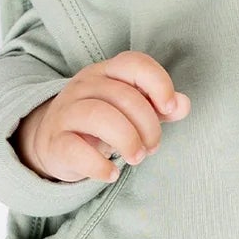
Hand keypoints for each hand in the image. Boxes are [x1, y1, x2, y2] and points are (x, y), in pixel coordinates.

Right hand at [14, 51, 190, 183]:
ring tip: (136, 158)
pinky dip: (100, 166)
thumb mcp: (131, 111)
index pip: (134, 64)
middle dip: (148, 126)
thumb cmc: (102, 124)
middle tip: (152, 147)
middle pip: (124, 97)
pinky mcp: (56, 142)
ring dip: (128, 141)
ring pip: (99, 116)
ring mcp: (67, 112)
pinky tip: (112, 174)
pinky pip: (77, 150)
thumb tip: (183, 105)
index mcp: (107, 73)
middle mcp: (85, 87)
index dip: (158, 83)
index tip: (170, 108)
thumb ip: (159, 107)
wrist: (55, 142)